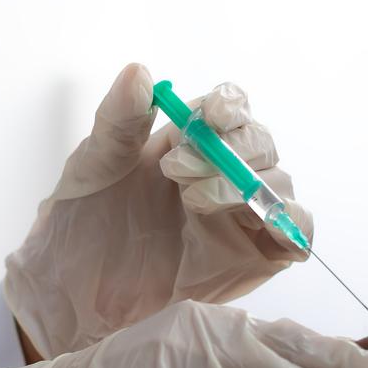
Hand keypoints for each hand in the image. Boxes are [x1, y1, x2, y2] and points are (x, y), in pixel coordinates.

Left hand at [3, 64, 309, 357]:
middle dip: (230, 149)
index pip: (229, 108)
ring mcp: (240, 216)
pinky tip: (256, 228)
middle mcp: (221, 173)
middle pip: (260, 142)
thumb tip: (140, 71)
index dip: (228, 106)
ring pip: (279, 183)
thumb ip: (119, 120)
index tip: (209, 117)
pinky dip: (292, 226)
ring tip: (194, 201)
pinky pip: (295, 234)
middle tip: (177, 170)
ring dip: (246, 185)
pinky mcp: (254, 257)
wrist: (72, 296)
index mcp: (186, 142)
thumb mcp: (92, 167)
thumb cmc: (79, 227)